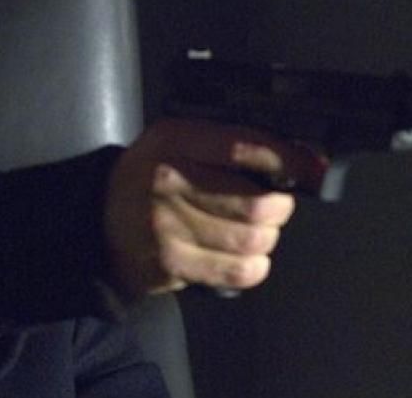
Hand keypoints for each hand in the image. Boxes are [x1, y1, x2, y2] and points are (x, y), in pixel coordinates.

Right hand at [104, 119, 323, 299]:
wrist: (101, 221)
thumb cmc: (149, 177)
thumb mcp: (178, 140)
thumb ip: (230, 143)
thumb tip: (304, 157)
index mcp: (173, 141)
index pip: (244, 148)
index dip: (288, 160)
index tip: (310, 169)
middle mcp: (168, 181)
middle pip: (256, 203)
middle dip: (280, 207)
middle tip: (276, 205)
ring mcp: (168, 226)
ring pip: (252, 240)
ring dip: (267, 238)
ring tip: (257, 230)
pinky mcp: (172, 263)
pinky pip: (238, 269)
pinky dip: (254, 265)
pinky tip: (246, 255)